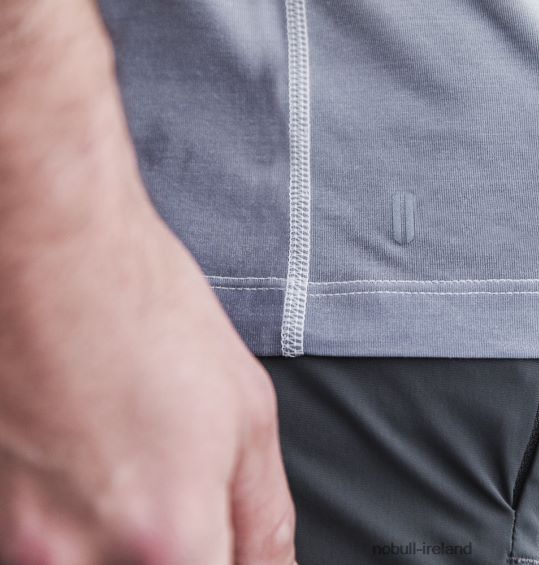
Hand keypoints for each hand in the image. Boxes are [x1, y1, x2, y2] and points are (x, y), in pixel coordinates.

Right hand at [0, 206, 296, 564]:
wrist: (47, 254)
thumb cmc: (145, 313)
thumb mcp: (247, 414)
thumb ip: (263, 517)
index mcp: (166, 533)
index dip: (226, 563)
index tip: (223, 545)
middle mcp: (77, 556)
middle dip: (179, 553)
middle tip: (179, 501)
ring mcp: (17, 542)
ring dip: (125, 547)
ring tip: (130, 474)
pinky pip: (46, 554)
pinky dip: (78, 532)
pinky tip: (93, 473)